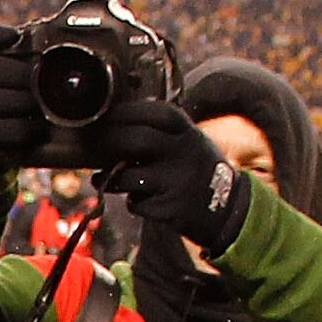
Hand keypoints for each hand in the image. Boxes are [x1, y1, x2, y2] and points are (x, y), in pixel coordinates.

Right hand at [0, 24, 50, 168]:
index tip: (14, 36)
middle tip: (42, 82)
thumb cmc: (2, 103)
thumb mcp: (4, 78)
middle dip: (19, 74)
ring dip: (25, 103)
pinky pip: (1, 130)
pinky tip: (35, 128)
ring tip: (42, 107)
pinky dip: (25, 129)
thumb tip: (56, 47)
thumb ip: (22, 59)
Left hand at [90, 99, 251, 255]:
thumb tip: (111, 126)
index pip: (154, 113)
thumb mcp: (187, 142)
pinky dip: (133, 202)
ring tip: (102, 178)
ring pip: (127, 176)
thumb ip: (158, 133)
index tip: (106, 117)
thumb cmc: (193, 167)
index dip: (125, 113)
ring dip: (109, 178)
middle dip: (108, 142)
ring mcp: (177, 181)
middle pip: (136, 140)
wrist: (228, 206)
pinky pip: (136, 203)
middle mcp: (184, 153)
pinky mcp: (170, 208)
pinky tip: (140, 199)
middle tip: (93, 146)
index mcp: (188, 132)